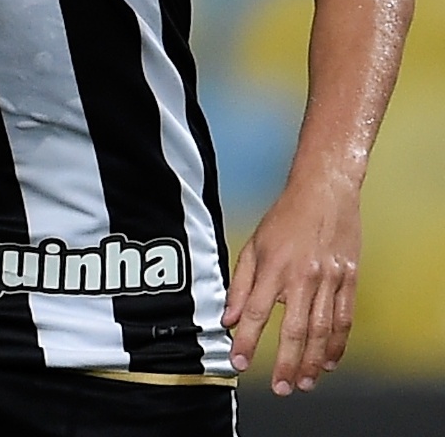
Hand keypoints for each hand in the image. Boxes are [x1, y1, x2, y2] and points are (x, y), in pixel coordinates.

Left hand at [223, 175, 361, 394]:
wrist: (324, 193)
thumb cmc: (285, 218)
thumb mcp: (253, 246)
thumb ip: (240, 285)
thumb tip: (229, 318)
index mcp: (274, 268)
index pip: (257, 313)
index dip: (247, 342)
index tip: (239, 363)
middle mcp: (303, 277)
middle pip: (295, 330)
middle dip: (286, 363)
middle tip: (280, 387)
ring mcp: (330, 280)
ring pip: (323, 331)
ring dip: (314, 361)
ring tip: (305, 382)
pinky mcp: (349, 281)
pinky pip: (344, 320)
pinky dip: (338, 344)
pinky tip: (330, 361)